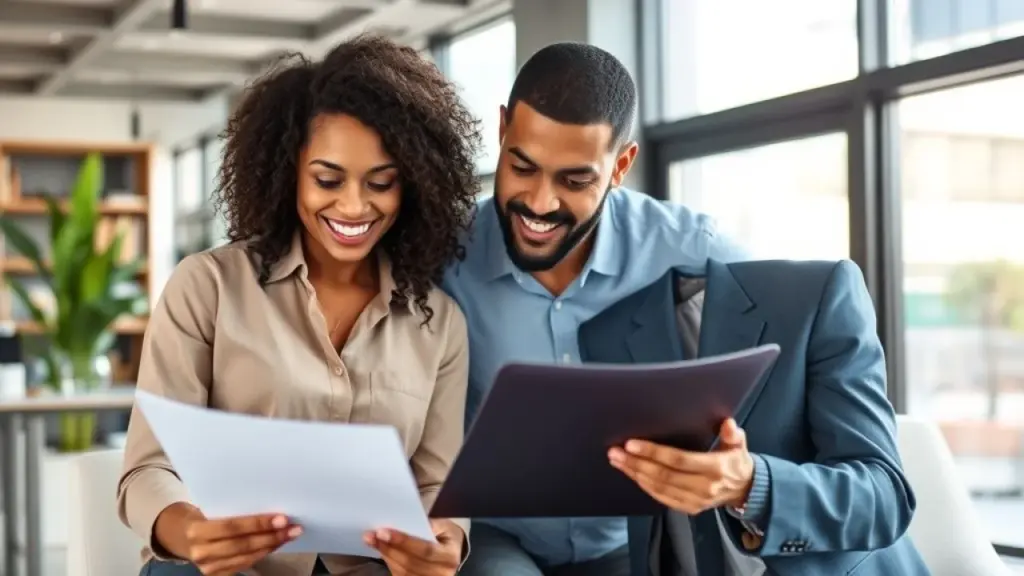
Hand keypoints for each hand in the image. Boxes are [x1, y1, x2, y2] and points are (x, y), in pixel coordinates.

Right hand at [158, 503, 301, 575]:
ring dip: (272, 545)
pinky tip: (277, 544)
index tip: (282, 517)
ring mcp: (209, 568)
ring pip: (247, 558)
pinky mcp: (217, 575)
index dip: (258, 524)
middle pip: (242, 545)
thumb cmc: (202, 516)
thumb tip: (269, 503)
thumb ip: (233, 510)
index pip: (232, 527)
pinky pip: (245, 565)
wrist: (180, 536)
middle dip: (271, 536)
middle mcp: (201, 552)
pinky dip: (264, 553)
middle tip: (294, 527)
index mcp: (196, 531)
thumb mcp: (210, 508)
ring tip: (290, 534)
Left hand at [364, 518, 463, 575]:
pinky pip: (400, 575)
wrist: (452, 555)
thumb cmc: (447, 537)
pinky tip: (381, 550)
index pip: (425, 550)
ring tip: (372, 540)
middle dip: (389, 548)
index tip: (383, 532)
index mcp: (449, 557)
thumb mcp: (446, 526)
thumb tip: (409, 523)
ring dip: (385, 555)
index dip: (403, 542)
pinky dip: (388, 562)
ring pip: (402, 571)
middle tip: (372, 535)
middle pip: (410, 562)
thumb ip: (432, 524)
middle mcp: (440, 573)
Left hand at [608, 418, 754, 514]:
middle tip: (615, 452)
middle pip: (663, 476)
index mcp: (715, 468)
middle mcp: (704, 487)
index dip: (653, 452)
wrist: (744, 490)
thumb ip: (733, 434)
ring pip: (659, 488)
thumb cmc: (735, 461)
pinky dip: (645, 487)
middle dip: (636, 463)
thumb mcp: (739, 445)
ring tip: (617, 461)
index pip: (678, 460)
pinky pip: (662, 498)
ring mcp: (695, 501)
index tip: (631, 444)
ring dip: (635, 474)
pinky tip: (632, 475)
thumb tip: (727, 423)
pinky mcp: (689, 508)